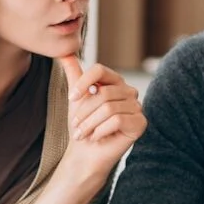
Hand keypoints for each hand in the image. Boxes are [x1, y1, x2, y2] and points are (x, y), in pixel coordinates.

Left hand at [58, 56, 146, 177]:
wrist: (86, 152)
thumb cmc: (83, 125)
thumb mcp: (76, 97)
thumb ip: (73, 74)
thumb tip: (63, 51)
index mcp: (115, 81)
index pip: (100, 69)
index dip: (83, 83)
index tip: (71, 98)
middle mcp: (129, 91)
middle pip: (103, 92)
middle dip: (84, 111)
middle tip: (76, 125)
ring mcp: (137, 107)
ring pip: (108, 108)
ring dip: (90, 123)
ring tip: (83, 133)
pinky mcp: (141, 123)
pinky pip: (117, 120)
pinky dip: (101, 131)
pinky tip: (97, 138)